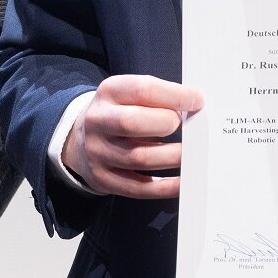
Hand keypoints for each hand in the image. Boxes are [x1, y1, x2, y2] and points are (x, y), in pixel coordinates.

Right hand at [61, 74, 203, 199]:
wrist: (80, 140)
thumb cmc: (118, 114)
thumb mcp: (128, 95)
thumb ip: (156, 98)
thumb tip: (194, 107)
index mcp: (108, 92)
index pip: (142, 90)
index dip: (175, 95)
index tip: (196, 101)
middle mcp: (97, 121)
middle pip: (133, 122)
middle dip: (167, 124)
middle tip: (185, 126)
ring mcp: (97, 152)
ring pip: (140, 158)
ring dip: (173, 157)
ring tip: (188, 153)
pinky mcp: (103, 178)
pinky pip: (139, 188)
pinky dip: (165, 186)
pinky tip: (182, 181)